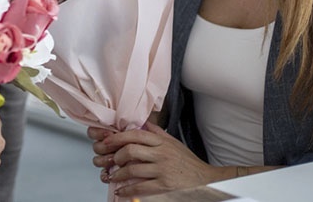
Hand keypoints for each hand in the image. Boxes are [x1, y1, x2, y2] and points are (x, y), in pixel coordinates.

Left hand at [88, 123, 226, 197]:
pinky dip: (127, 190)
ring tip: (111, 176)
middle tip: (108, 160)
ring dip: (117, 174)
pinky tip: (121, 191)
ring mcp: (163, 170)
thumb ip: (157, 133)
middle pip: (130, 150)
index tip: (105, 141)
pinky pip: (141, 187)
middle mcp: (161, 154)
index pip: (135, 134)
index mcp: (162, 142)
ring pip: (133, 169)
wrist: (206, 180)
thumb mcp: (174, 143)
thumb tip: (142, 122)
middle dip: (115, 155)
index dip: (117, 137)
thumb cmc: (188, 163)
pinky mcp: (165, 186)